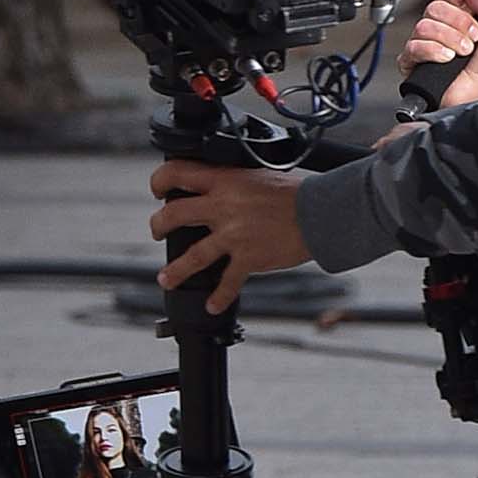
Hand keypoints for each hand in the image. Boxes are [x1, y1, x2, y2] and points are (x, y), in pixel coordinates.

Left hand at [149, 160, 308, 313]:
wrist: (321, 213)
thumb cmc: (296, 193)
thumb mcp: (257, 175)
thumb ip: (233, 183)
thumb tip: (217, 189)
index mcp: (225, 180)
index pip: (179, 172)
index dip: (160, 180)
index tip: (158, 190)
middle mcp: (224, 206)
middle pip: (174, 214)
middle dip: (158, 225)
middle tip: (156, 231)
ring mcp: (234, 234)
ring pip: (193, 255)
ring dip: (176, 270)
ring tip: (166, 278)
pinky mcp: (248, 257)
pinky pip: (227, 282)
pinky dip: (218, 297)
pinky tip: (212, 305)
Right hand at [397, 0, 477, 111]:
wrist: (475, 99)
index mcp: (460, 18)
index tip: (472, 7)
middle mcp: (441, 28)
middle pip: (435, 6)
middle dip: (459, 22)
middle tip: (472, 38)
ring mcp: (425, 44)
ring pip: (425, 24)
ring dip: (449, 39)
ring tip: (461, 54)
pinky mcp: (411, 60)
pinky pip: (415, 45)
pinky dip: (434, 52)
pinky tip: (446, 61)